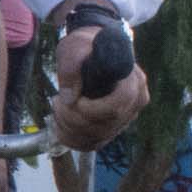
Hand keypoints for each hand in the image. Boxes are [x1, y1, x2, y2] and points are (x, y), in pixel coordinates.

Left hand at [48, 22, 148, 152]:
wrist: (89, 51)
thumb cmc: (84, 46)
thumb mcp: (74, 47)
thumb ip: (72, 65)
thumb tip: (70, 97)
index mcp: (134, 81)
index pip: (116, 108)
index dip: (91, 110)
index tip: (73, 99)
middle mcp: (135, 103)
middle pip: (105, 127)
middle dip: (74, 119)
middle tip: (57, 101)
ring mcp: (125, 118)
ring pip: (96, 139)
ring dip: (69, 129)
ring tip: (58, 107)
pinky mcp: (112, 128)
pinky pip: (92, 144)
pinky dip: (71, 138)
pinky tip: (60, 122)